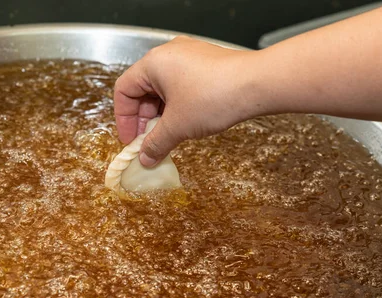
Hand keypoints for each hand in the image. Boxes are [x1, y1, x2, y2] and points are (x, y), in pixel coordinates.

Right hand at [114, 36, 264, 165]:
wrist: (257, 84)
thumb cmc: (214, 97)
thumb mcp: (178, 126)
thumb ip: (156, 143)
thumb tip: (145, 158)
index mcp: (153, 63)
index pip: (124, 90)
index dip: (124, 119)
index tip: (131, 141)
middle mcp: (168, 54)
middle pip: (143, 89)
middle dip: (144, 120)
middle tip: (148, 143)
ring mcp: (189, 56)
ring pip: (163, 89)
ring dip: (161, 116)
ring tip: (168, 137)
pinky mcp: (205, 63)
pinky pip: (181, 86)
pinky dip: (177, 106)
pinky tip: (185, 124)